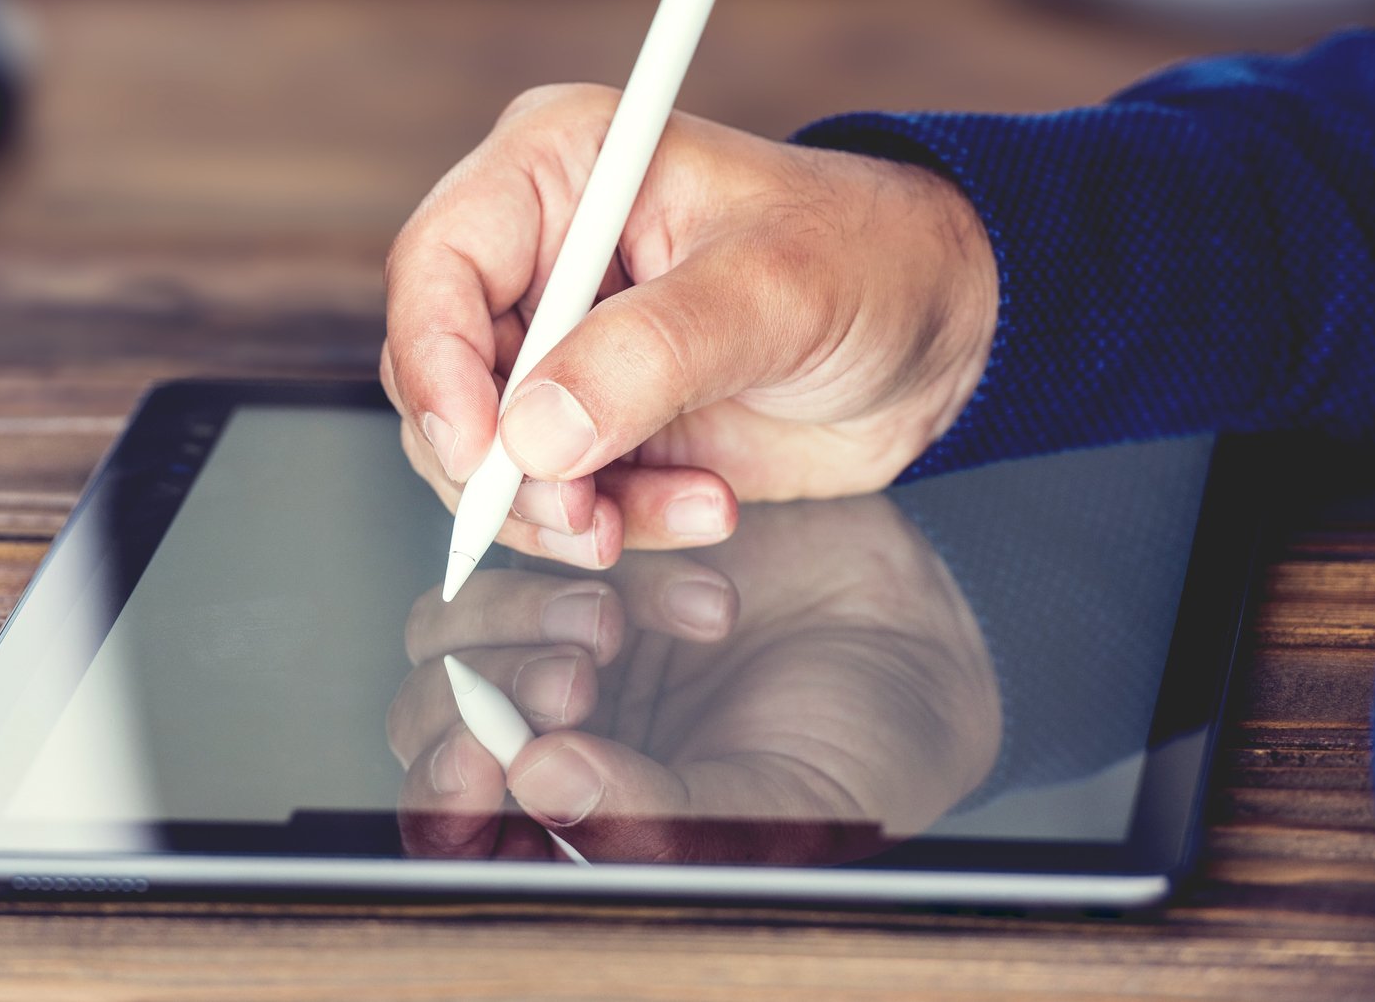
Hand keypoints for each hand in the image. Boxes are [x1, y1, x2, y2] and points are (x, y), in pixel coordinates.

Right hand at [381, 83, 996, 570]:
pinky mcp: (594, 418)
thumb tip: (534, 435)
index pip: (436, 266)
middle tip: (582, 516)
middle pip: (443, 374)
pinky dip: (618, 521)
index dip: (438, 365)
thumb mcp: (770, 293)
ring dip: (566, 508)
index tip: (483, 451)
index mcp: (558, 170)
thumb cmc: (870, 261)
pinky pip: (554, 495)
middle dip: (504, 464)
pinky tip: (708, 505)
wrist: (941, 335)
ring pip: (486, 452)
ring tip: (685, 510)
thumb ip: (647, 356)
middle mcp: (540, 253)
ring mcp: (562, 342)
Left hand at [389, 495, 1001, 864]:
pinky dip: (595, 558)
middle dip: (487, 696)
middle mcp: (551, 743)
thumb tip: (538, 786)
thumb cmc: (869, 752)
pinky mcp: (589, 560)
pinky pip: (532, 547)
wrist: (940, 631)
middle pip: (435, 720)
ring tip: (616, 618)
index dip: (448, 792)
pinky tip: (692, 587)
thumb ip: (654, 815)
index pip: (455, 825)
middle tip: (579, 675)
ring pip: (457, 629)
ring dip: (521, 617)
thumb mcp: (775, 809)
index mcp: (574, 828)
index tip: (491, 753)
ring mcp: (563, 648)